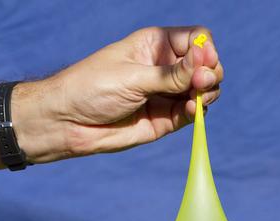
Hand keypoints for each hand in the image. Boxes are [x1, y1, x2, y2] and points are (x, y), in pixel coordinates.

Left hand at [14, 25, 222, 160]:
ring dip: (206, 95)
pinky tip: (191, 112)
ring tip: (194, 101)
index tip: (203, 63)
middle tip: (201, 86)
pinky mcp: (164, 120)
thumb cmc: (92, 88)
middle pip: (205, 66)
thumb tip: (206, 62)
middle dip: (210, 74)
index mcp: (155, 45)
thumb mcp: (133, 77)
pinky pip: (191, 114)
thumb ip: (171, 75)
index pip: (196, 39)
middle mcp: (164, 68)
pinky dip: (196, 113)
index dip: (206, 50)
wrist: (68, 122)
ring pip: (202, 91)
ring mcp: (166, 95)